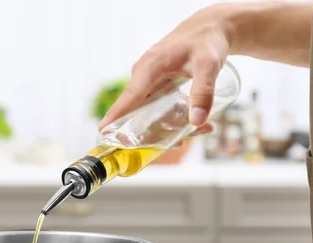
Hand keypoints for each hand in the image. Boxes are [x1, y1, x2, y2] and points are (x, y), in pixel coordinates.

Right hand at [99, 5, 231, 129]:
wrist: (209, 28)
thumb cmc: (206, 42)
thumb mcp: (208, 65)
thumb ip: (203, 92)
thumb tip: (197, 121)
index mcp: (149, 67)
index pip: (129, 96)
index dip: (116, 115)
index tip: (103, 131)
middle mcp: (143, 75)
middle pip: (137, 111)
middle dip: (154, 132)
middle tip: (179, 144)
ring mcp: (147, 81)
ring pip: (148, 112)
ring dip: (168, 127)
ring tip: (199, 131)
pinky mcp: (154, 85)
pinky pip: (155, 107)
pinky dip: (170, 118)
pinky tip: (193, 124)